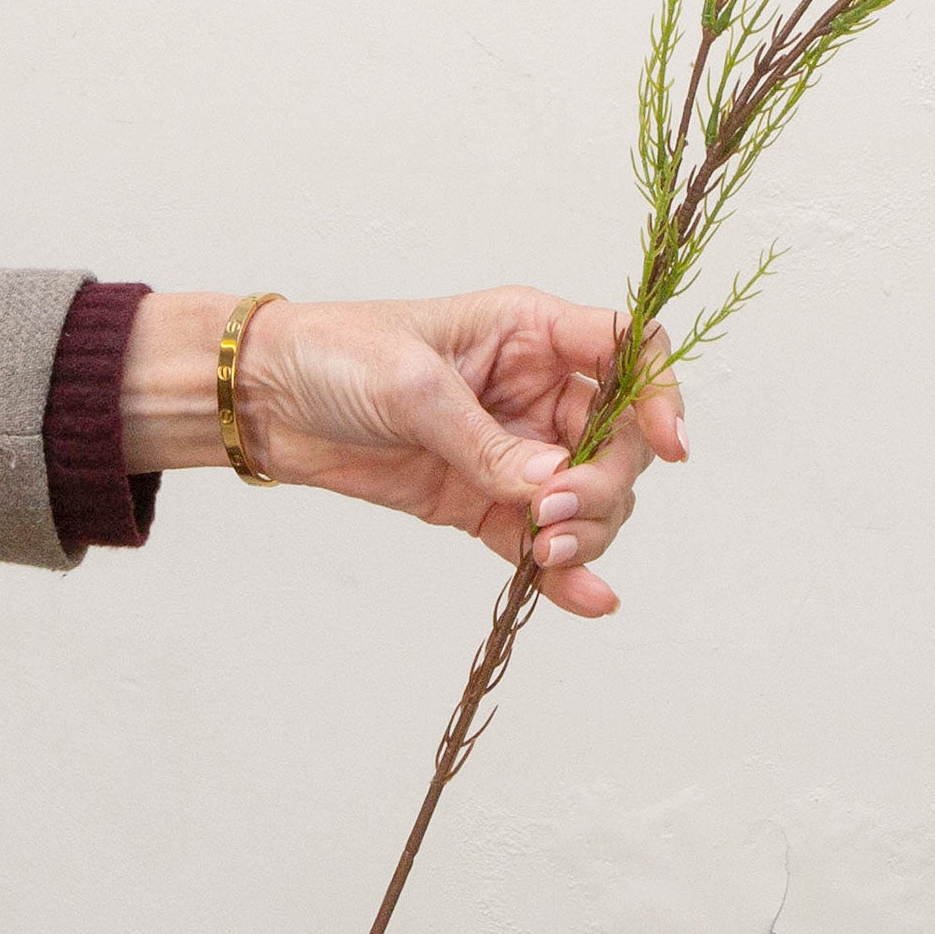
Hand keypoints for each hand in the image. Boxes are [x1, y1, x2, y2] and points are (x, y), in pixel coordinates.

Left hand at [118, 287, 685, 618]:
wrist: (265, 400)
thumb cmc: (336, 355)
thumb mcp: (413, 387)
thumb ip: (486, 443)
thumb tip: (548, 493)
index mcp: (532, 333)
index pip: (631, 352)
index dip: (661, 395)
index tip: (669, 446)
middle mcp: (538, 390)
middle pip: (620, 440)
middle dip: (604, 485)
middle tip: (554, 516)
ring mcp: (516, 451)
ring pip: (588, 499)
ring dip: (583, 532)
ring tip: (543, 552)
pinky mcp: (483, 502)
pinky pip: (541, 542)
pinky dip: (566, 572)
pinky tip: (589, 599)